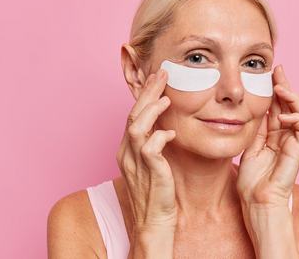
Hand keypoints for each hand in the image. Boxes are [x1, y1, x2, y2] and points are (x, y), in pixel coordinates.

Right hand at [116, 69, 177, 234]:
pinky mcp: (149, 173)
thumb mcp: (153, 165)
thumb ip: (154, 146)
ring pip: (136, 126)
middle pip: (132, 115)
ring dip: (151, 109)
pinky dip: (160, 136)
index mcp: (127, 150)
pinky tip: (171, 132)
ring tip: (166, 97)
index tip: (156, 79)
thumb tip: (165, 129)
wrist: (154, 224)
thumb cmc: (158, 194)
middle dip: (147, 92)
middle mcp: (127, 154)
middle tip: (161, 74)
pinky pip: (150, 148)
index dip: (144, 96)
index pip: (133, 115)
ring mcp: (135, 163)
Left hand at [237, 65, 298, 206]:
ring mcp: (294, 143)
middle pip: (290, 105)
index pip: (277, 107)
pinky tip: (282, 115)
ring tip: (281, 88)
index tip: (268, 73)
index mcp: (274, 135)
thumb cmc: (251, 180)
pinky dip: (295, 117)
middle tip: (278, 70)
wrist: (257, 200)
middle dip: (284, 86)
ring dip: (293, 98)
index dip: (275, 90)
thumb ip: (256, 128)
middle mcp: (286, 136)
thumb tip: (254, 108)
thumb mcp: (249, 146)